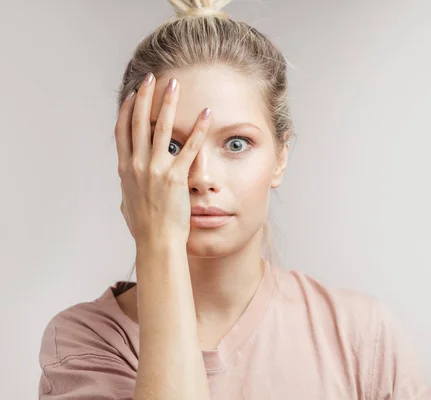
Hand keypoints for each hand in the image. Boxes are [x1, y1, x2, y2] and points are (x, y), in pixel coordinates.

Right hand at [115, 73, 210, 245]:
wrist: (157, 243)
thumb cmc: (144, 229)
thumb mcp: (129, 205)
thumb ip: (129, 190)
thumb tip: (127, 187)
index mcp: (125, 170)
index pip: (122, 131)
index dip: (126, 110)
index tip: (131, 94)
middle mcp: (137, 165)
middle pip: (138, 122)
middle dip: (144, 97)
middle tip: (150, 78)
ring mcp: (156, 170)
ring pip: (161, 128)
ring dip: (168, 104)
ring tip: (175, 85)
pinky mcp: (176, 177)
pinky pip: (189, 147)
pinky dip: (198, 129)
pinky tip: (206, 114)